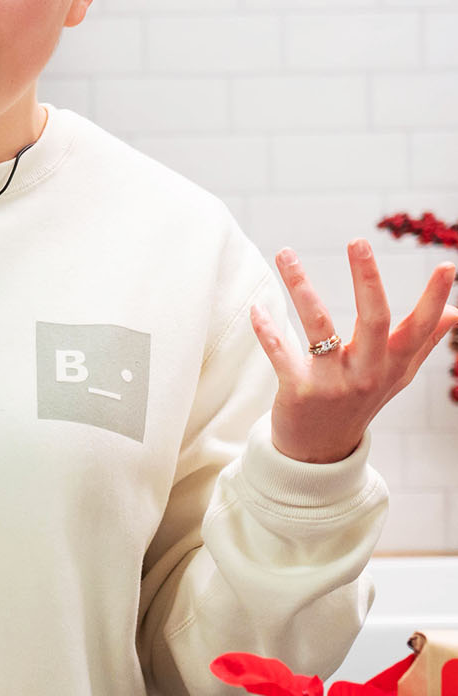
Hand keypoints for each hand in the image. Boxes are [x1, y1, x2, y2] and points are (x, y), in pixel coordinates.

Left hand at [250, 238, 457, 463]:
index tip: (448, 267)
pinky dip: (267, 330)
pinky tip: (256, 308)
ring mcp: (334, 384)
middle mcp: (368, 373)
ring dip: (301, 287)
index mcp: (393, 365)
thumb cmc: (359, 404)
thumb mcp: (395, 377)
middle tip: (358, 241)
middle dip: (367, 279)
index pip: (421, 327)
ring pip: (319, 327)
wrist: (319, 454)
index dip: (435, 299)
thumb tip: (455, 313)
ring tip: (285, 253)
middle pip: (374, 320)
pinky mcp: (300, 392)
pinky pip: (282, 353)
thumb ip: (423, 342)